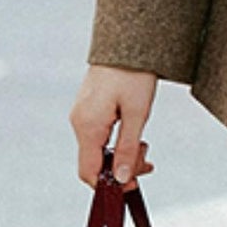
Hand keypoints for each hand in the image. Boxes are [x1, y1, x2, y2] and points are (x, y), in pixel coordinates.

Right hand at [69, 65, 156, 190]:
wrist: (128, 42)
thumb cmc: (133, 74)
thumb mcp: (137, 113)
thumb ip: (127, 148)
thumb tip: (120, 179)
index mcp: (88, 125)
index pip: (89, 172)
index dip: (110, 185)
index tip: (134, 183)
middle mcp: (79, 122)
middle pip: (95, 163)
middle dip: (121, 168)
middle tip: (147, 159)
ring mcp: (82, 116)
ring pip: (98, 151)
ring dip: (121, 154)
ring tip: (143, 144)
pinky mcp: (88, 110)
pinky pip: (98, 137)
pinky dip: (115, 142)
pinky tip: (132, 135)